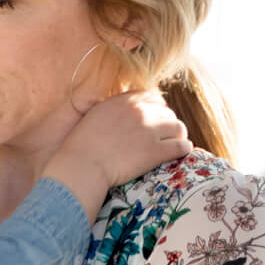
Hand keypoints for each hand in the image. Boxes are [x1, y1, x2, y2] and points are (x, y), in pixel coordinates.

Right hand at [44, 88, 192, 218]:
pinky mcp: (155, 151)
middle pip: (167, 112)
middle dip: (168, 124)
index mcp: (124, 101)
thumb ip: (112, 111)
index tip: (156, 120)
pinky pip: (180, 146)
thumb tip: (119, 114)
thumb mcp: (94, 117)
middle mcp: (139, 111)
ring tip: (176, 144)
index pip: (152, 98)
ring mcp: (149, 130)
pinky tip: (183, 152)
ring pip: (178, 127)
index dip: (157, 109)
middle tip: (166, 136)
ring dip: (178, 135)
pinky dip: (184, 149)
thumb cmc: (80, 147)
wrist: (82, 165)